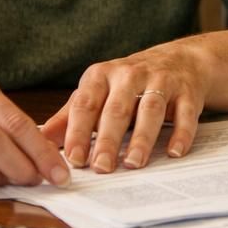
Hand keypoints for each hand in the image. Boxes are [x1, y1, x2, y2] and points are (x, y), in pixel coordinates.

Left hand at [41, 44, 211, 172]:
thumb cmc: (130, 83)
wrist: (180, 60)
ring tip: (134, 163)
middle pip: (117, 109)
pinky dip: (180, 133)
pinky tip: (173, 152)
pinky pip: (185, 113)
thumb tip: (41, 138)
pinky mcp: (187, 90)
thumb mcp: (98, 92)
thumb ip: (71, 115)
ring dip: (142, 138)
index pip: (86, 104)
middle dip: (108, 140)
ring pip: (150, 109)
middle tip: (102, 167)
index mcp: (102, 75)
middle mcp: (130, 74)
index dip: (78, 132)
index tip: (74, 159)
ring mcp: (161, 80)